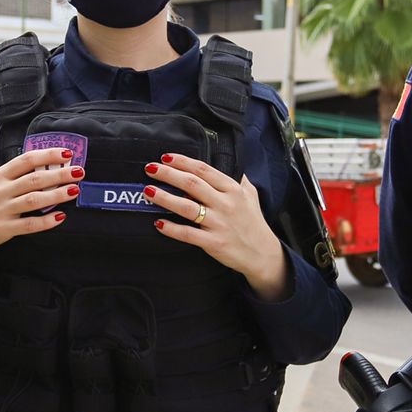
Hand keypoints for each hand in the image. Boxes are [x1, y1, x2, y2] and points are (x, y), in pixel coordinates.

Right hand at [0, 147, 82, 290]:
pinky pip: (28, 224)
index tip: (67, 154)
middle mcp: (0, 190)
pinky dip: (45, 221)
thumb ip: (7, 169)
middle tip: (79, 171)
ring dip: (56, 194)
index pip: (26, 160)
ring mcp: (1, 210)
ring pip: (34, 200)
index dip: (47, 155)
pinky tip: (60, 216)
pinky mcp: (3, 229)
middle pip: (34, 178)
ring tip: (74, 190)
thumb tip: (31, 157)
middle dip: (59, 174)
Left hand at [144, 153, 291, 300]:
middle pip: (191, 183)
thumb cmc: (254, 222)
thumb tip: (228, 161)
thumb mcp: (251, 195)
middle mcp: (225, 204)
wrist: (263, 254)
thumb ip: (238, 178)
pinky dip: (171, 228)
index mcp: (233, 189)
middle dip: (168, 174)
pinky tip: (158, 223)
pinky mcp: (214, 243)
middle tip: (150, 169)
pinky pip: (188, 234)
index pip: (203, 170)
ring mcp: (219, 223)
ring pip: (186, 207)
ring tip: (148, 191)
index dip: (183, 161)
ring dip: (164, 198)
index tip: (166, 157)